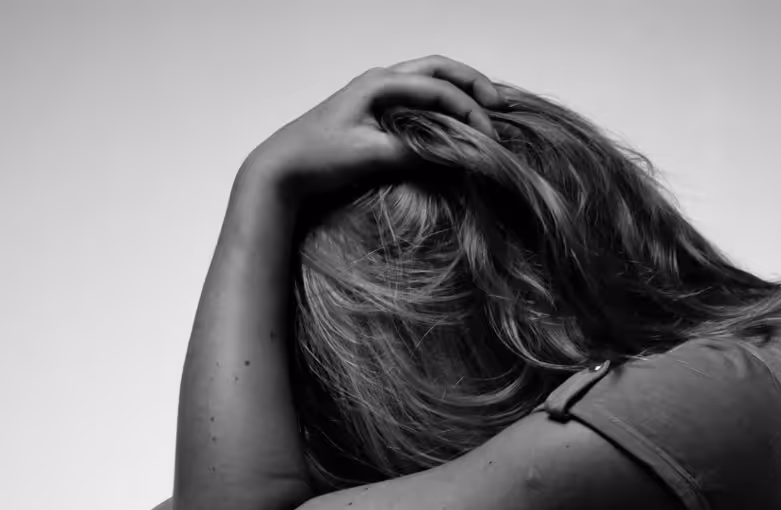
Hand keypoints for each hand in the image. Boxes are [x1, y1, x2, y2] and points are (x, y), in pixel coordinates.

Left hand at [245, 55, 504, 206]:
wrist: (281, 169)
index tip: (486, 136)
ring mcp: (375, 95)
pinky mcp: (372, 113)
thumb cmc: (317, 158)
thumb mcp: (368, 156)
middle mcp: (380, 82)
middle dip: (471, 84)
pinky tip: (451, 124)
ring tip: (483, 109)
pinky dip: (440, 107)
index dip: (467, 110)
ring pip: (428, 81)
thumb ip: (410, 152)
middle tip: (498, 104)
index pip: (437, 88)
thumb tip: (449, 155)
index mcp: (380, 84)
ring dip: (457, 91)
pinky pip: (416, 100)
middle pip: (438, 69)